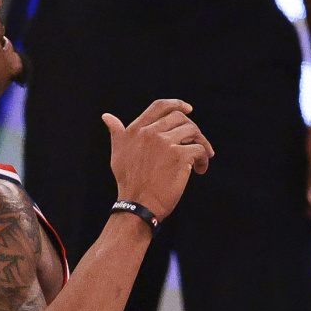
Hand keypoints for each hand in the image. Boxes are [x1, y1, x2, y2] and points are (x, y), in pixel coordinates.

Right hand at [103, 99, 213, 220]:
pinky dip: (203, 159)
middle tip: (196, 143)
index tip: (189, 108)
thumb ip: (117, 132)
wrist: (136, 206)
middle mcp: (149, 133)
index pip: (159, 106)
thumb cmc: (128, 181)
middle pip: (180, 118)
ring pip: (193, 131)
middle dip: (192, 129)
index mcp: (135, 131)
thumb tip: (106, 116)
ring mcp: (165, 144)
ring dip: (201, 143)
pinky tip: (200, 169)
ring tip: (201, 157)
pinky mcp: (179, 156)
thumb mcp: (118, 153)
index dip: (177, 104)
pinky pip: (199, 149)